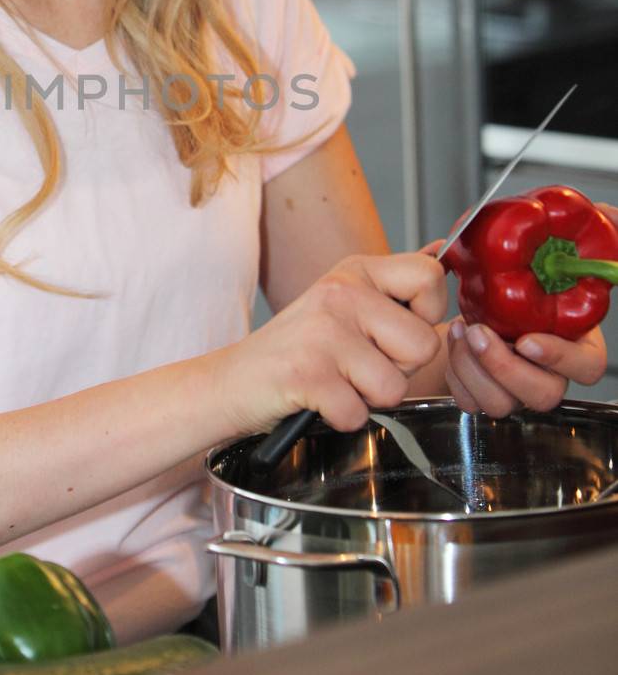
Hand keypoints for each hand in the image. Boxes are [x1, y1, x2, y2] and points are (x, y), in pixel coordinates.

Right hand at [219, 251, 448, 437]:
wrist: (232, 380)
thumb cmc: (296, 348)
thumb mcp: (343, 302)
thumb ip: (393, 288)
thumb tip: (442, 255)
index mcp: (355, 272)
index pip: (430, 276)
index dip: (427, 315)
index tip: (395, 331)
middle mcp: (340, 293)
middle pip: (423, 344)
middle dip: (398, 370)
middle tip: (357, 366)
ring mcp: (322, 333)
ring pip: (393, 387)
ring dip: (368, 399)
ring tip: (335, 382)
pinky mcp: (306, 374)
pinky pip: (359, 415)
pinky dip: (341, 419)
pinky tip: (318, 401)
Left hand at [443, 196, 615, 415]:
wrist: (477, 298)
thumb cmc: (520, 278)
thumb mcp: (548, 251)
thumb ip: (585, 233)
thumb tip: (610, 213)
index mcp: (574, 343)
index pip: (586, 366)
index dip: (561, 358)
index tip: (529, 340)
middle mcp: (547, 371)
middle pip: (542, 394)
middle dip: (505, 368)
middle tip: (479, 333)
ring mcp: (516, 387)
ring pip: (502, 403)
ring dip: (475, 369)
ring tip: (460, 331)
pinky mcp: (484, 393)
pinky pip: (472, 403)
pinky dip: (457, 378)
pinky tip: (452, 345)